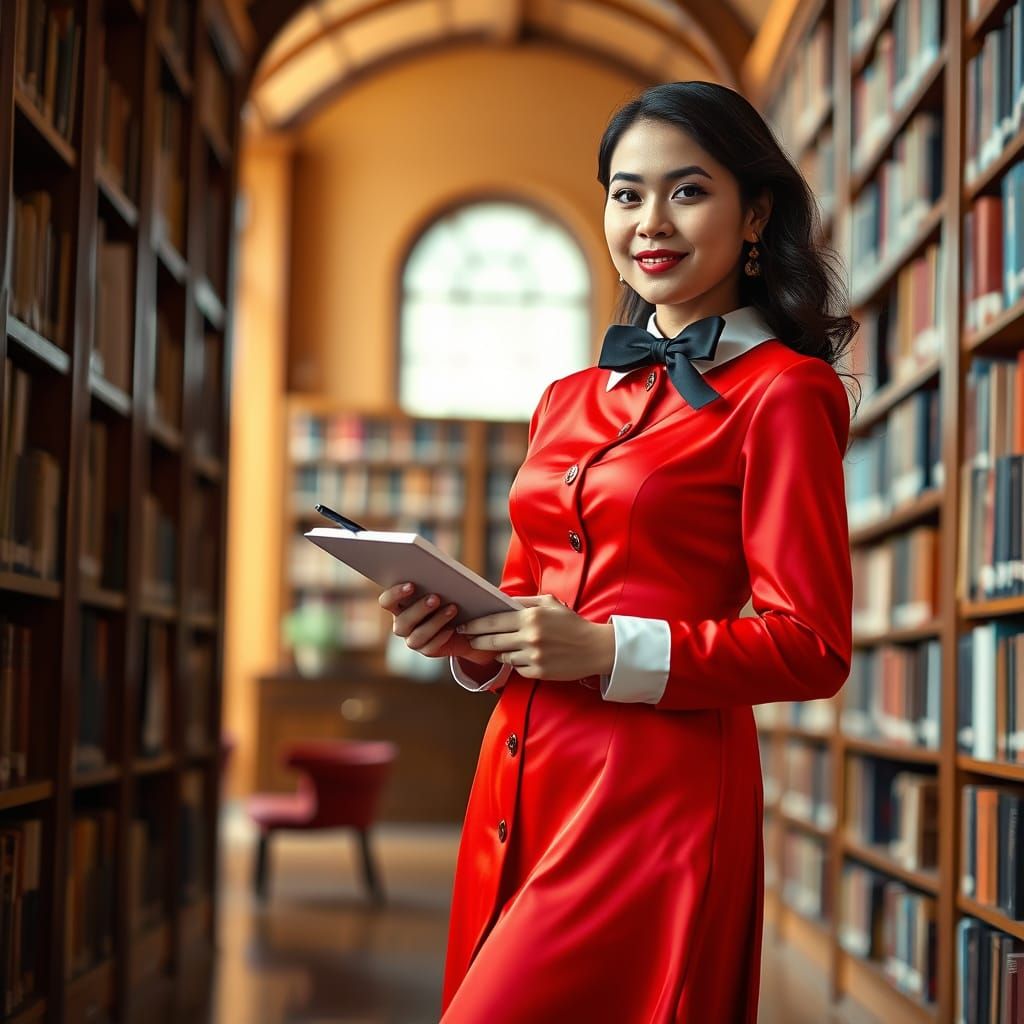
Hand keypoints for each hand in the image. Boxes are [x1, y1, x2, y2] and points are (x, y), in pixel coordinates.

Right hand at [378, 583, 496, 663]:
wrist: (462, 623)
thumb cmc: (447, 596)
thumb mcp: (439, 587)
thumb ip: (432, 579)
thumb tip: (436, 568)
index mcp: (398, 606)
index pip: (386, 601)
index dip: (395, 594)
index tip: (411, 585)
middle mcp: (402, 624)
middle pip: (402, 621)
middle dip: (419, 609)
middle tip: (436, 597)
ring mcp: (412, 639)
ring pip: (417, 637)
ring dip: (435, 622)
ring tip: (452, 608)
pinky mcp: (427, 650)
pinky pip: (430, 648)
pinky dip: (442, 637)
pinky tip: (453, 627)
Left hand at [456, 595, 614, 679]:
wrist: (594, 647)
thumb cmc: (570, 623)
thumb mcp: (549, 603)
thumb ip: (524, 601)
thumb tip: (500, 600)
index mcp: (531, 617)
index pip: (494, 621)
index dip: (475, 625)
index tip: (464, 626)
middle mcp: (530, 636)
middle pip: (492, 640)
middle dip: (477, 640)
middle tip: (468, 638)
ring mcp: (534, 656)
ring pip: (503, 656)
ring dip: (497, 652)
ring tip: (494, 648)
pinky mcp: (539, 672)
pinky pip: (517, 669)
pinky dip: (515, 663)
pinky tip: (520, 657)